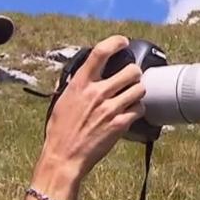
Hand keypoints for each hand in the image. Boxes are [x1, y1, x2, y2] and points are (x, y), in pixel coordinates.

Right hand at [40, 36, 145, 180]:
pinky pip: (139, 109)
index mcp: (80, 84)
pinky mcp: (120, 124)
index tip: (123, 42)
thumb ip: (75, 85)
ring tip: (132, 95)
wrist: (64, 157)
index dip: (115, 42)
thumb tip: (83, 73)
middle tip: (131, 78)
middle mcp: (97, 93)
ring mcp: (110, 109)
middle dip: (134, 73)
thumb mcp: (62, 101)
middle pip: (131, 71)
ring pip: (139, 89)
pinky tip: (130, 112)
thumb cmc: (60, 131)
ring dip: (138, 91)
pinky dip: (138, 109)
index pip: (100, 53)